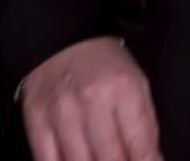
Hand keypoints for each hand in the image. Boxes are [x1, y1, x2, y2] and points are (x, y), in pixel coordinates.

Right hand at [20, 36, 162, 160]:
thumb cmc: (104, 64)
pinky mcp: (37, 122)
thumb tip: (153, 160)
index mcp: (123, 88)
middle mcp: (92, 100)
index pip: (140, 145)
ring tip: (99, 159)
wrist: (63, 40)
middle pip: (110, 159)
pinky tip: (77, 159)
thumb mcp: (136, 82)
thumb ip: (146, 125)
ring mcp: (62, 113)